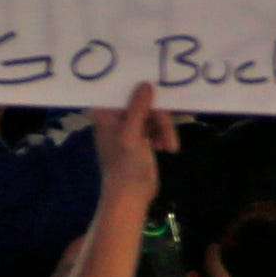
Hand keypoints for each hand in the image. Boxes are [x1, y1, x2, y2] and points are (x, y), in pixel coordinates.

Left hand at [91, 84, 177, 205]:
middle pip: (143, 100)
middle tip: (166, 129)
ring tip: (169, 146)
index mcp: (106, 115)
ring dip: (164, 129)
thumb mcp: (131, 135)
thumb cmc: (125, 166)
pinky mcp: (143, 136)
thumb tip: (145, 84)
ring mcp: (131, 126)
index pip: (119, 89)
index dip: (135, 83)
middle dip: (159, 116)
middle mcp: (116, 117)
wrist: (132, 196)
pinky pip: (159, 124)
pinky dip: (165, 135)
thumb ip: (138, 108)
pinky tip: (168, 148)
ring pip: (155, 112)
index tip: (155, 79)